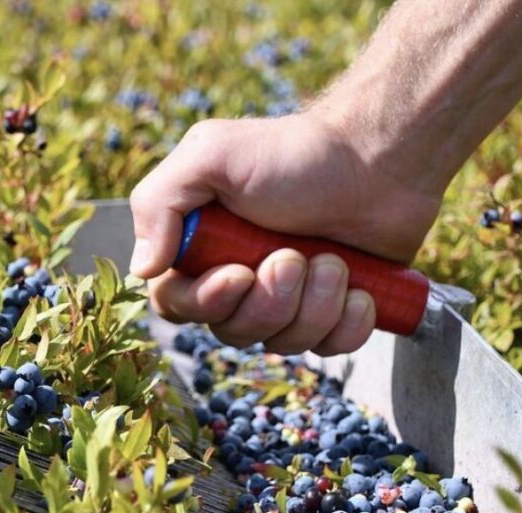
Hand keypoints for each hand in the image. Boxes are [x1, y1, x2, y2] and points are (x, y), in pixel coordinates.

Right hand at [128, 113, 441, 354]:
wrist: (379, 156)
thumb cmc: (294, 153)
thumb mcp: (211, 156)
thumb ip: (159, 203)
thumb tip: (142, 269)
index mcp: (201, 249)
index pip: (176, 303)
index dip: (206, 301)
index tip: (240, 274)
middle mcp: (240, 281)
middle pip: (233, 330)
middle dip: (270, 300)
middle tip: (296, 256)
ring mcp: (287, 301)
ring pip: (282, 344)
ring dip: (313, 306)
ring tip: (335, 260)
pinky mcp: (333, 313)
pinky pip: (328, 349)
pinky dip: (348, 324)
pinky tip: (361, 290)